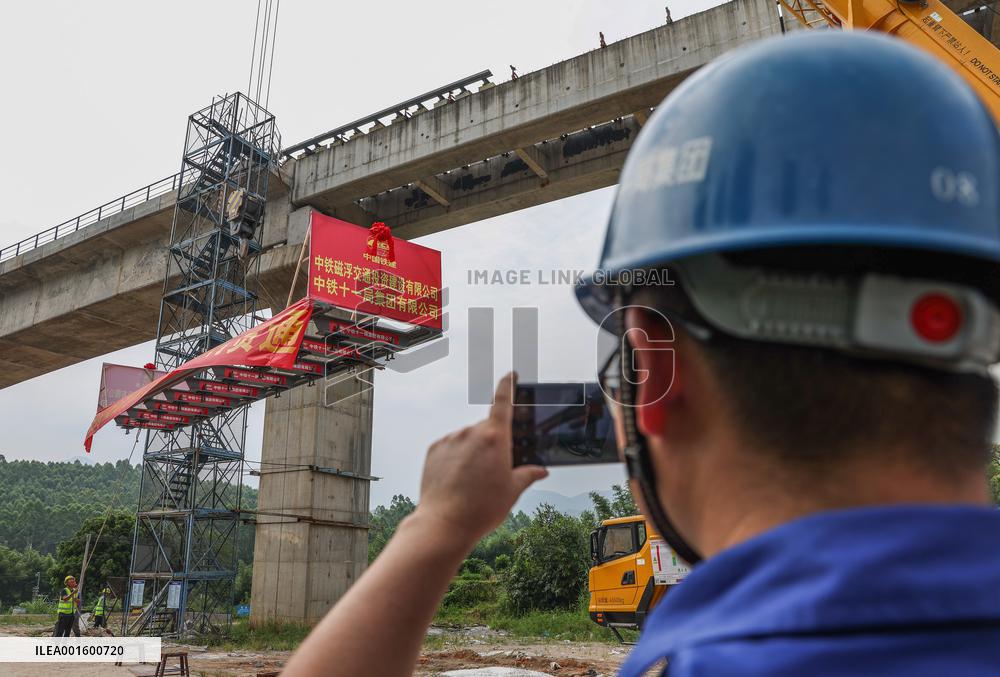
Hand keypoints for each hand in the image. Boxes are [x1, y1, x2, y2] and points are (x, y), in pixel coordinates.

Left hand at [415, 373, 547, 547]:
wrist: (443, 524)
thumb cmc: (481, 508)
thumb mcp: (512, 491)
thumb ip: (528, 475)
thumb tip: (540, 470)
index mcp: (495, 437)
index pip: (503, 401)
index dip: (508, 385)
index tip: (511, 375)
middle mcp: (471, 432)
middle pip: (487, 429)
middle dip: (493, 443)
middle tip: (495, 469)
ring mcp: (450, 440)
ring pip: (468, 439)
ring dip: (474, 451)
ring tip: (473, 480)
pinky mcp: (434, 449)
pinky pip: (451, 447)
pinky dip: (456, 457)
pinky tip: (458, 479)